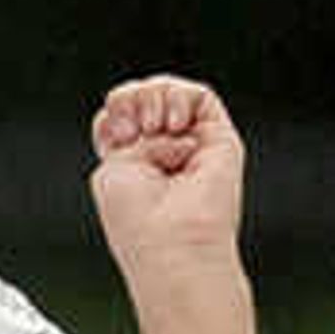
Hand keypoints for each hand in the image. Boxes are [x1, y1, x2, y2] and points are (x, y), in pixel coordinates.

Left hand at [87, 75, 246, 292]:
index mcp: (133, 165)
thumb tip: (166, 124)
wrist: (173, 241)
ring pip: (170, 93)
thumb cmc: (137, 217)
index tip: (114, 137)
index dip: (114, 113)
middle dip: (130, 100)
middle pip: (143, 98)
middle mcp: (164, 155)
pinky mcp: (220, 141)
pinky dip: (180, 98)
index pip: (120, 117)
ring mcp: (193, 148)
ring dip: (153, 97)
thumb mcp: (114, 166)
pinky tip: (174, 125)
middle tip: (132, 132)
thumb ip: (130, 132)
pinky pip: (200, 96)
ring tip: (153, 127)